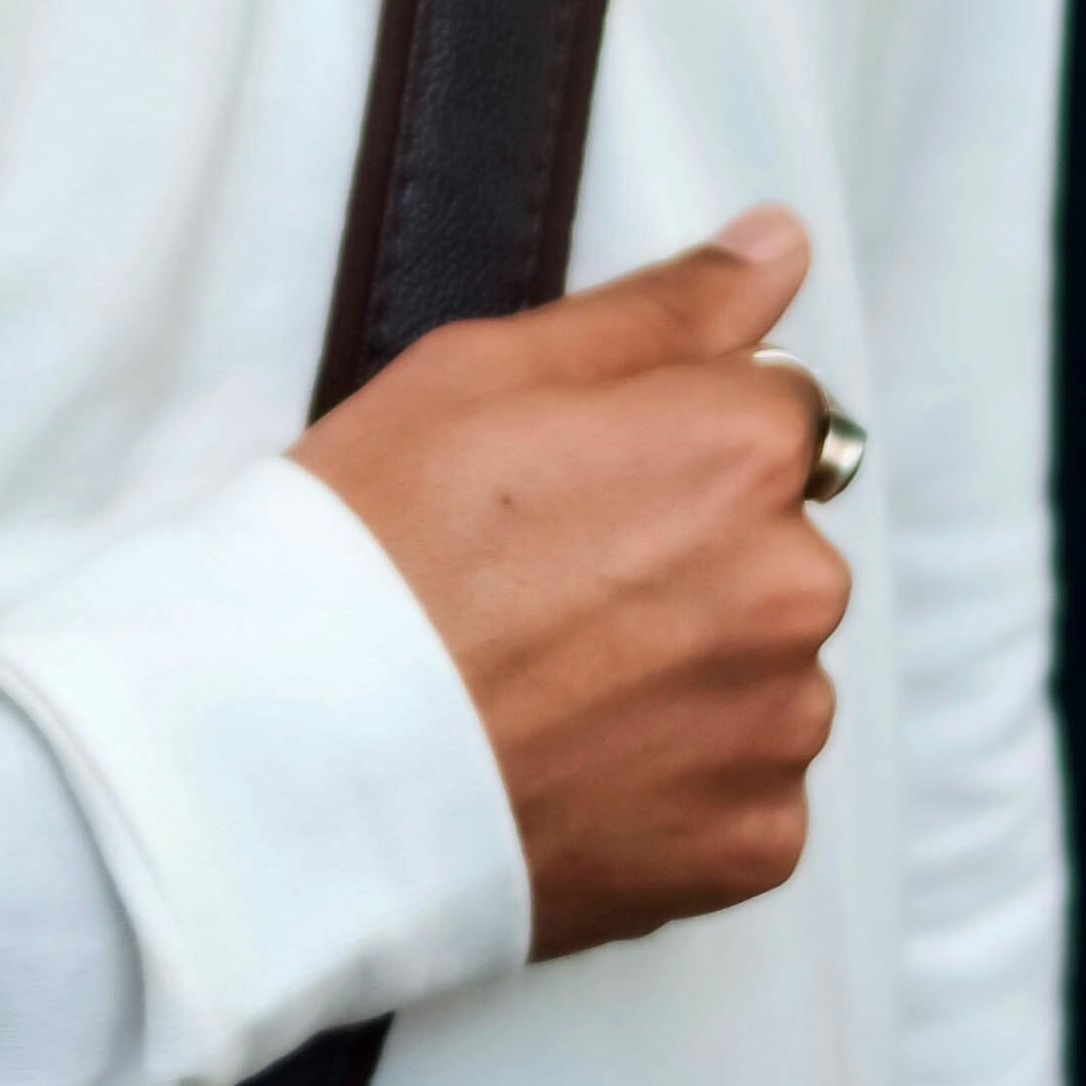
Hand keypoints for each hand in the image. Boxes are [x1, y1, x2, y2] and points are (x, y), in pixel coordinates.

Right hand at [293, 212, 847, 955]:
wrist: (293, 757)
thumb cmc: (371, 547)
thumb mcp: (485, 371)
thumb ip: (661, 308)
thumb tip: (779, 241)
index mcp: (740, 449)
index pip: (770, 414)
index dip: (665, 444)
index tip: (572, 493)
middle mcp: (793, 584)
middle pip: (774, 549)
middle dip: (689, 562)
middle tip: (539, 597)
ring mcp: (775, 725)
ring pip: (763, 675)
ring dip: (689, 678)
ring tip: (547, 692)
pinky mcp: (749, 844)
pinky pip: (744, 793)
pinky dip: (676, 785)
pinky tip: (572, 767)